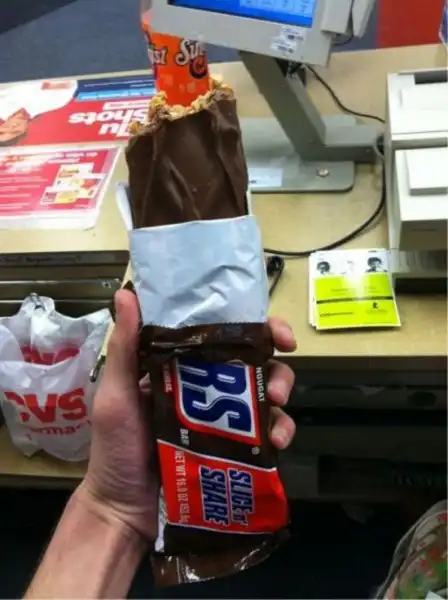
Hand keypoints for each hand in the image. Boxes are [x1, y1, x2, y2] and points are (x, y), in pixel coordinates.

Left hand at [82, 290, 296, 541]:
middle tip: (279, 383)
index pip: (221, 336)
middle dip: (275, 367)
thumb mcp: (116, 394)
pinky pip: (264, 434)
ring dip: (280, 398)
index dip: (253, 329)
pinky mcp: (232, 447)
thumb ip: (125, 347)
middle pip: (252, 364)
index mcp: (181, 366)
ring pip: (263, 396)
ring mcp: (221, 418)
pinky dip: (278, 433)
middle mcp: (205, 386)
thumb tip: (126, 292)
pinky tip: (276, 443)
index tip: (276, 333)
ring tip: (279, 414)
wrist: (124, 510)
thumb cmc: (116, 448)